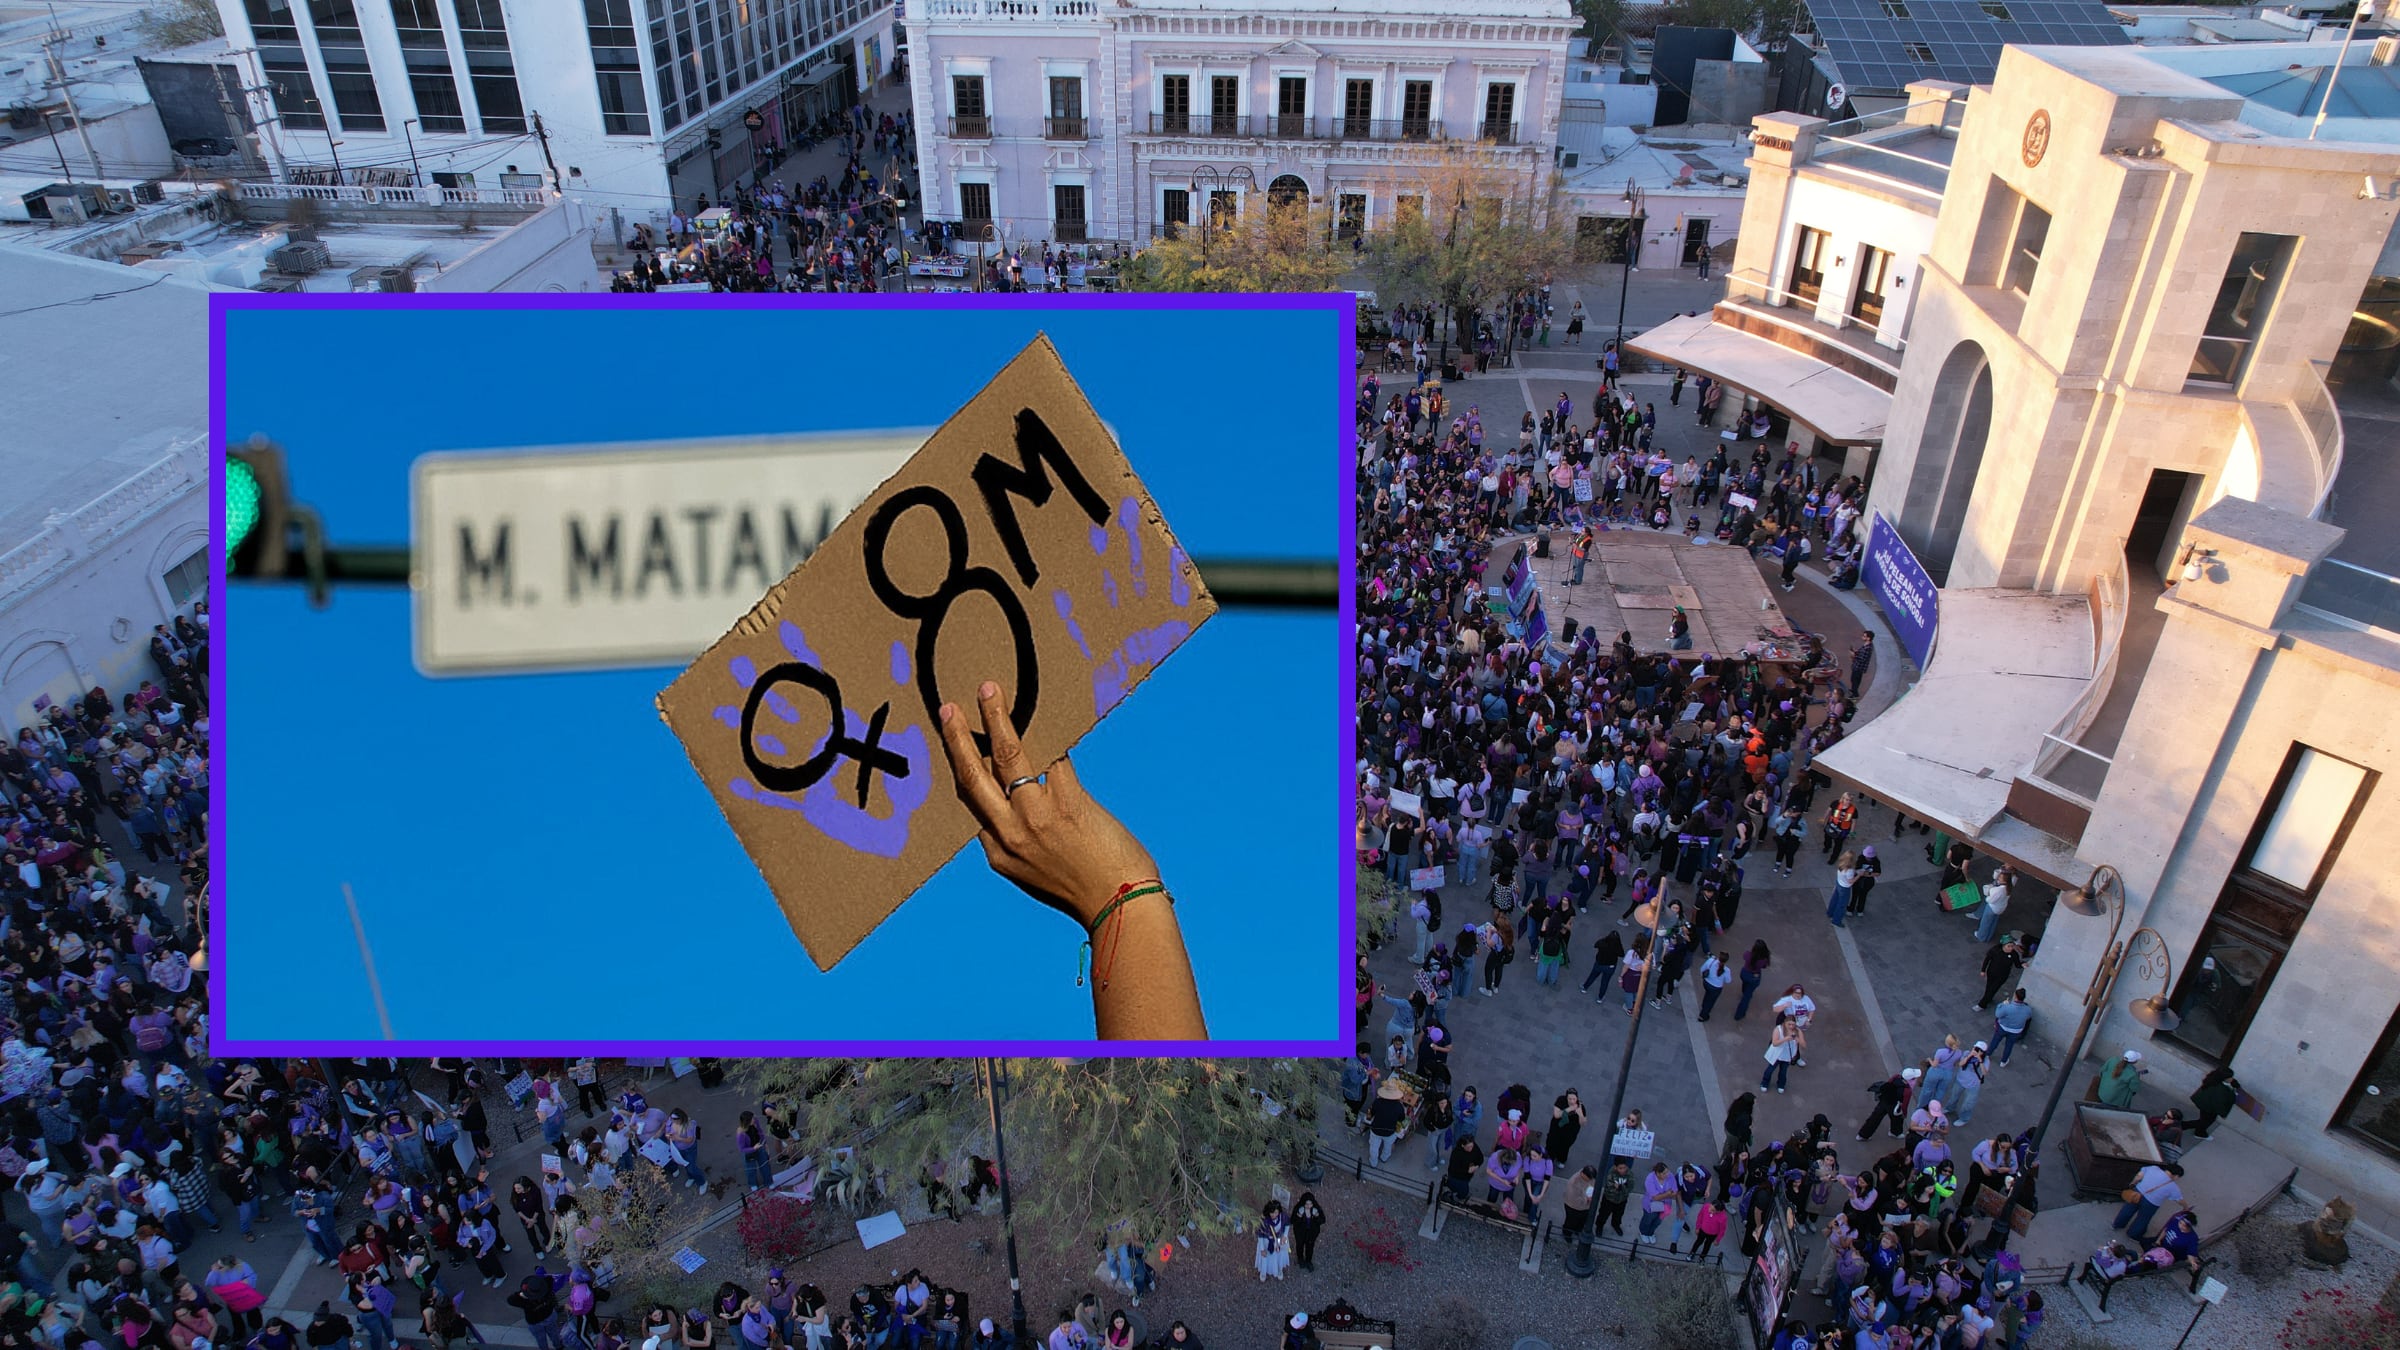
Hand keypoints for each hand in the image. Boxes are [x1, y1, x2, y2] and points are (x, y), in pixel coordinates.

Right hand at [936, 682, 1157, 928]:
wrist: (1120, 906)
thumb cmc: (1087, 890)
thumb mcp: (1035, 875)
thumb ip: (1020, 846)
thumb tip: (1016, 811)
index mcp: (1000, 853)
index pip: (974, 803)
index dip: (966, 769)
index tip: (960, 744)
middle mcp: (1010, 833)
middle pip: (973, 775)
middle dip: (957, 739)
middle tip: (948, 709)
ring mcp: (1037, 816)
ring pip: (1007, 757)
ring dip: (996, 719)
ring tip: (989, 692)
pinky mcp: (1068, 802)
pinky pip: (1053, 757)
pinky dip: (1051, 734)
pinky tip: (1049, 713)